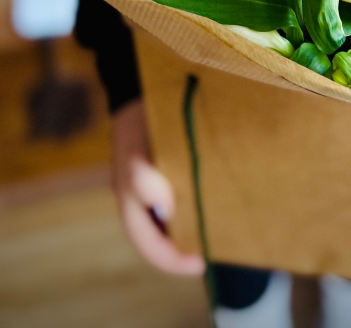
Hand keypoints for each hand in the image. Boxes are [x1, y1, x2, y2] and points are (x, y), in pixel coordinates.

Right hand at [111, 98, 205, 274]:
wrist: (137, 89)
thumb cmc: (138, 122)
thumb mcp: (137, 151)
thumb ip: (145, 180)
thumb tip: (166, 209)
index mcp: (129, 204)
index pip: (151, 247)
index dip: (175, 261)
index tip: (203, 262)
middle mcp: (138, 201)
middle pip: (161, 238)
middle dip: (186, 248)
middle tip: (218, 248)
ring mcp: (149, 187)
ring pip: (171, 220)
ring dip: (192, 227)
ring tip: (220, 227)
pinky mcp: (162, 171)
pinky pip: (178, 198)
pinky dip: (195, 204)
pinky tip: (214, 197)